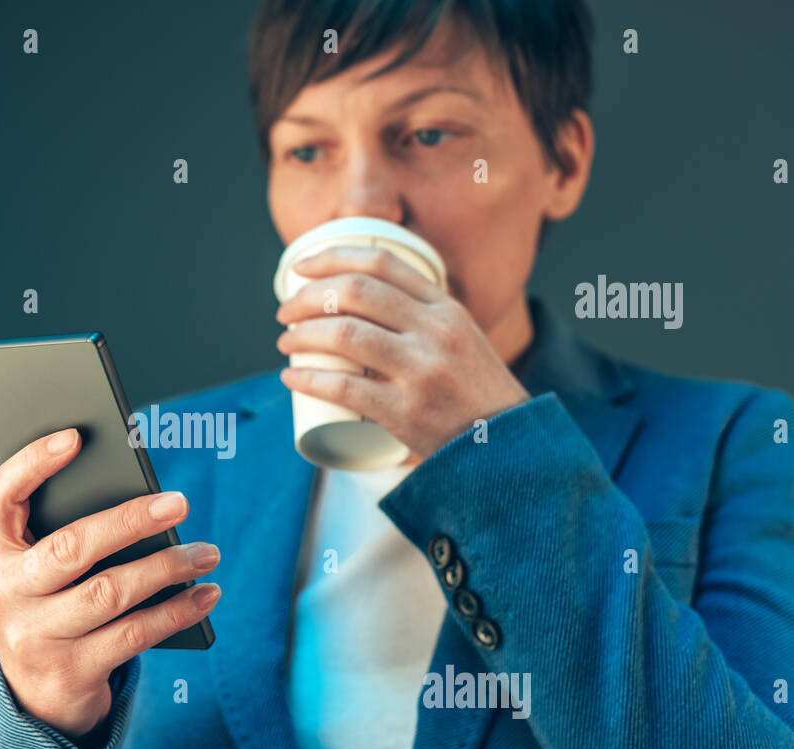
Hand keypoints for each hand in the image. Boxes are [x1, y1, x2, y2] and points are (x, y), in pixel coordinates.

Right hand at [0, 427, 220, 739]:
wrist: (37, 699)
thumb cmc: (54, 610)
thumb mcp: (43, 573)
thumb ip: (72, 535)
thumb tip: (146, 502)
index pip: (0, 496)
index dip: (32, 463)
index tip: (75, 437)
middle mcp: (5, 594)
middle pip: (70, 547)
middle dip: (129, 521)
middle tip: (179, 502)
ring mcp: (34, 638)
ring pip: (108, 593)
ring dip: (166, 569)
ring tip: (205, 553)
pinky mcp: (69, 673)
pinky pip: (133, 635)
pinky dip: (175, 612)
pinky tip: (205, 594)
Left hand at [274, 245, 530, 461]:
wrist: (508, 446)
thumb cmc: (473, 394)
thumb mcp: (460, 339)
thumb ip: (422, 319)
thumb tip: (360, 303)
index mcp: (446, 308)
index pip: (382, 262)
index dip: (333, 257)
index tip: (301, 268)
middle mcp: (435, 331)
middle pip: (355, 292)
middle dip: (307, 297)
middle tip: (285, 312)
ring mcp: (422, 370)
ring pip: (344, 335)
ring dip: (302, 335)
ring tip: (286, 343)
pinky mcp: (407, 411)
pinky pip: (344, 388)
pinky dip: (309, 379)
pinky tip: (291, 377)